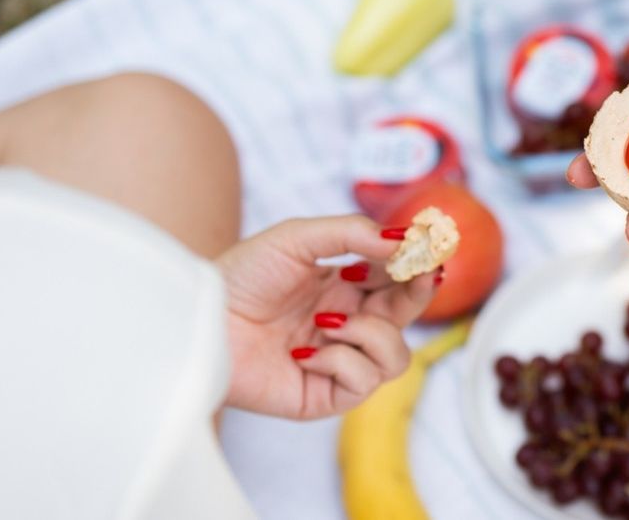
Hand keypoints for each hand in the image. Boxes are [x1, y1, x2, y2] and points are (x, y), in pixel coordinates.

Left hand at [217, 215, 437, 419]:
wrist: (200, 321)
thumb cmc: (240, 277)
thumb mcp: (298, 238)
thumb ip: (353, 234)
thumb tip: (403, 239)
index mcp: (345, 287)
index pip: (397, 279)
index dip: (417, 266)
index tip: (429, 248)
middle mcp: (347, 324)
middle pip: (407, 316)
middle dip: (419, 293)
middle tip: (422, 273)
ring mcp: (338, 362)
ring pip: (396, 357)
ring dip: (372, 333)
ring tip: (329, 321)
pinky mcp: (324, 396)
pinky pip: (363, 383)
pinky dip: (341, 362)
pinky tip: (306, 352)